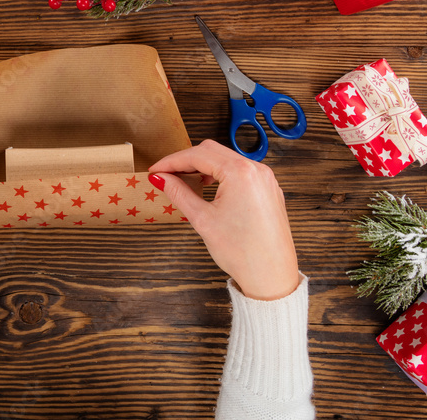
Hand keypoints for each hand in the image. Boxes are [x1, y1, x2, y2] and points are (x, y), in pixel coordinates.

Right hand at [148, 140, 299, 300]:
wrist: (271, 276)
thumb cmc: (242, 252)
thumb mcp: (202, 220)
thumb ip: (179, 193)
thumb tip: (161, 179)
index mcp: (240, 173)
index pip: (197, 155)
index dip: (172, 161)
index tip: (156, 170)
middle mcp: (256, 170)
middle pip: (212, 151)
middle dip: (186, 160)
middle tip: (166, 174)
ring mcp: (265, 179)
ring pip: (227, 159)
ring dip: (203, 166)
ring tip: (184, 180)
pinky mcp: (268, 189)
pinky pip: (240, 172)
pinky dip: (221, 174)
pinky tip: (208, 186)